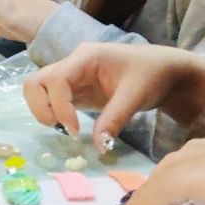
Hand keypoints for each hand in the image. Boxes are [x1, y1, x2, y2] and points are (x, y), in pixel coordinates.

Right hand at [22, 42, 204, 150]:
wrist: (168, 72)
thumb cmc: (153, 75)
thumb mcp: (136, 96)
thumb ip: (114, 120)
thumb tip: (98, 147)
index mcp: (86, 57)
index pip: (56, 80)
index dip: (59, 107)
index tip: (75, 131)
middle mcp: (74, 64)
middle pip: (36, 82)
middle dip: (40, 108)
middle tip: (60, 128)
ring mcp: (73, 76)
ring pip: (40, 90)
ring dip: (44, 111)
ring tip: (66, 128)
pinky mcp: (77, 90)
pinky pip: (53, 100)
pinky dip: (55, 114)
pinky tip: (73, 127)